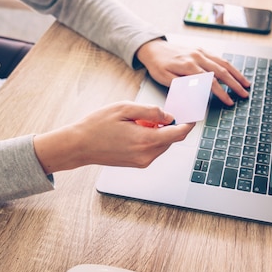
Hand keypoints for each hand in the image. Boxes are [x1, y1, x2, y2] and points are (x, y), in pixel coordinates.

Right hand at [33, 101, 193, 173]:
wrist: (79, 146)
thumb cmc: (97, 125)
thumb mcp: (124, 108)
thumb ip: (150, 111)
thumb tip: (168, 116)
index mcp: (146, 141)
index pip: (178, 134)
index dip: (188, 124)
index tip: (192, 117)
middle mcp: (147, 155)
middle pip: (171, 139)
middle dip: (167, 125)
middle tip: (150, 114)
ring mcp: (142, 162)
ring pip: (162, 144)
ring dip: (157, 132)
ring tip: (136, 122)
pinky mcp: (137, 163)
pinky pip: (152, 149)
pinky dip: (150, 138)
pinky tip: (133, 130)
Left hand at [135, 39, 250, 105]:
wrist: (153, 48)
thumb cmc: (157, 65)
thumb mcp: (164, 78)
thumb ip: (181, 86)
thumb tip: (196, 94)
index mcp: (188, 65)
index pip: (210, 82)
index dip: (221, 93)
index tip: (229, 101)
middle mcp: (197, 57)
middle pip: (221, 72)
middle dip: (234, 84)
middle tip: (244, 94)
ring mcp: (200, 52)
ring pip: (223, 63)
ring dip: (236, 74)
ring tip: (246, 83)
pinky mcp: (201, 50)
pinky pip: (219, 58)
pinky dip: (229, 66)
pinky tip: (235, 72)